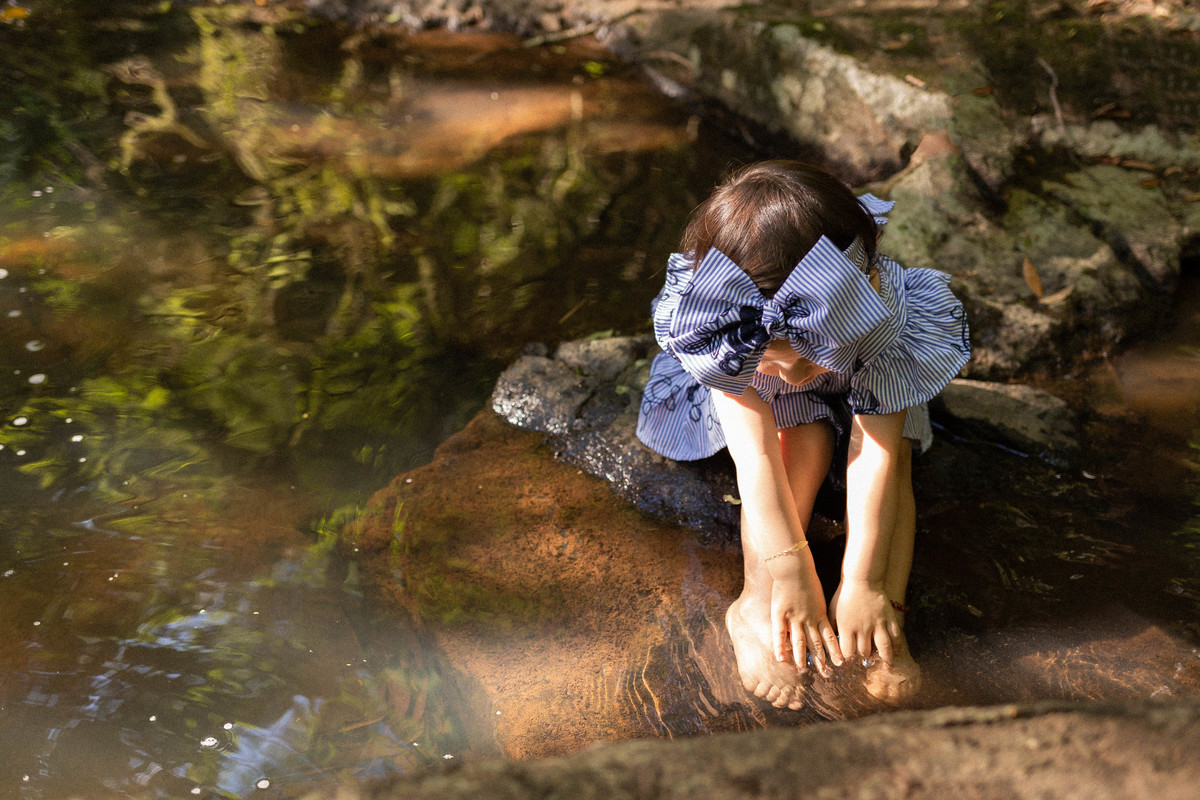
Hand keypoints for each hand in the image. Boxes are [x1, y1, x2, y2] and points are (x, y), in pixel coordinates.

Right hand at [768, 557, 843, 676]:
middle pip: (816, 644)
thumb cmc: (806, 577)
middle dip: (822, 660)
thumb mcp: (817, 594)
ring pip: (799, 642)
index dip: (834, 651)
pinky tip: (781, 659)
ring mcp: (794, 618)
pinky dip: (780, 647)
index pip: (829, 637)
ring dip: (802, 658)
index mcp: (820, 614)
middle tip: (827, 675)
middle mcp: (809, 619)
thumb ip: (819, 608)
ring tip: (804, 671)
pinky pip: (779, 634)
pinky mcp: (780, 614)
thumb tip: (822, 618)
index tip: (840, 663)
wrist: (794, 566)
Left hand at [829, 579, 899, 664]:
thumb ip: (833, 628)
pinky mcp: (888, 618)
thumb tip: (831, 642)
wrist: (862, 579)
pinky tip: (897, 652)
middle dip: (864, 659)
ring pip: (883, 647)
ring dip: (885, 659)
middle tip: (865, 663)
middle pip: (864, 652)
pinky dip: (897, 646)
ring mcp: (877, 623)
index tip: (849, 662)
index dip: (848, 659)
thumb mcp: (832, 611)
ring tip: (887, 667)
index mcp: (846, 627)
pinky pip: (895, 636)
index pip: (847, 652)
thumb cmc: (844, 595)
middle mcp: (862, 628)